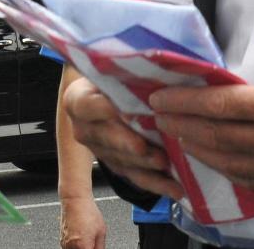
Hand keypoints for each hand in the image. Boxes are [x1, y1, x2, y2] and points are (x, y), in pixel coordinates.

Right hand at [60, 195, 106, 248]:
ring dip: (82, 248)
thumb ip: (100, 247)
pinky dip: (76, 246)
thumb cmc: (87, 212)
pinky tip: (81, 237)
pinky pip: (70, 248)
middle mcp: (71, 247)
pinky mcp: (62, 241)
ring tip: (87, 237)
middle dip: (88, 248)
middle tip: (93, 242)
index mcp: (83, 246)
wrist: (75, 201)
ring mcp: (65, 244)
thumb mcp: (101, 231)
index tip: (95, 246)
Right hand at [62, 76, 182, 199]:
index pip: (88, 106)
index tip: (127, 112)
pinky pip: (135, 177)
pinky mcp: (117, 164)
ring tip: (166, 164)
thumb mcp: (114, 66)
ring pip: (122, 161)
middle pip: (105, 138)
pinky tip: (175, 187)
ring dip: (145, 165)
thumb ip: (124, 71)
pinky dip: (157, 183)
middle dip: (129, 145)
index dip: (107, 110)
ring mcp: (100, 149)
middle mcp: (83, 128)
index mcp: (77, 100)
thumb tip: (147, 69)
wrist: (110, 89)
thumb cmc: (116, 73)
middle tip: (148, 148)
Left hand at [150, 64, 253, 190]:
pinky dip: (219, 166)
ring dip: (194, 148)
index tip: (160, 98)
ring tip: (175, 135)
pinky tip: (205, 155)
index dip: (184, 102)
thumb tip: (224, 94)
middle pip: (215, 135)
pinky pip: (244, 177)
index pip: (218, 105)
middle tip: (158, 116)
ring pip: (224, 161)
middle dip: (181, 125)